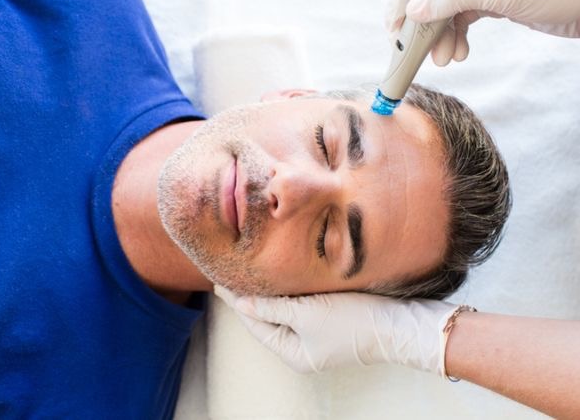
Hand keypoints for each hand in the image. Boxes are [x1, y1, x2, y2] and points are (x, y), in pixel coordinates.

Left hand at [214, 285, 461, 374]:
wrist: (403, 323)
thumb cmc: (355, 321)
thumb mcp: (308, 313)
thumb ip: (273, 307)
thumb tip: (241, 302)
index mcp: (294, 354)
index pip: (256, 324)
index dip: (238, 302)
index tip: (220, 280)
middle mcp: (302, 347)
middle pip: (268, 317)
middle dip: (253, 295)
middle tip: (232, 270)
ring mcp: (317, 334)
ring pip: (284, 309)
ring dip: (271, 290)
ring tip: (251, 268)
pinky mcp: (331, 319)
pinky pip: (301, 304)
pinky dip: (289, 290)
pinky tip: (282, 273)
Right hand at [386, 0, 579, 65]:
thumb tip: (412, 10)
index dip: (401, 0)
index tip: (394, 30)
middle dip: (421, 27)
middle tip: (418, 54)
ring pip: (443, 11)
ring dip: (438, 38)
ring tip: (446, 60)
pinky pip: (460, 18)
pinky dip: (455, 38)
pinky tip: (459, 54)